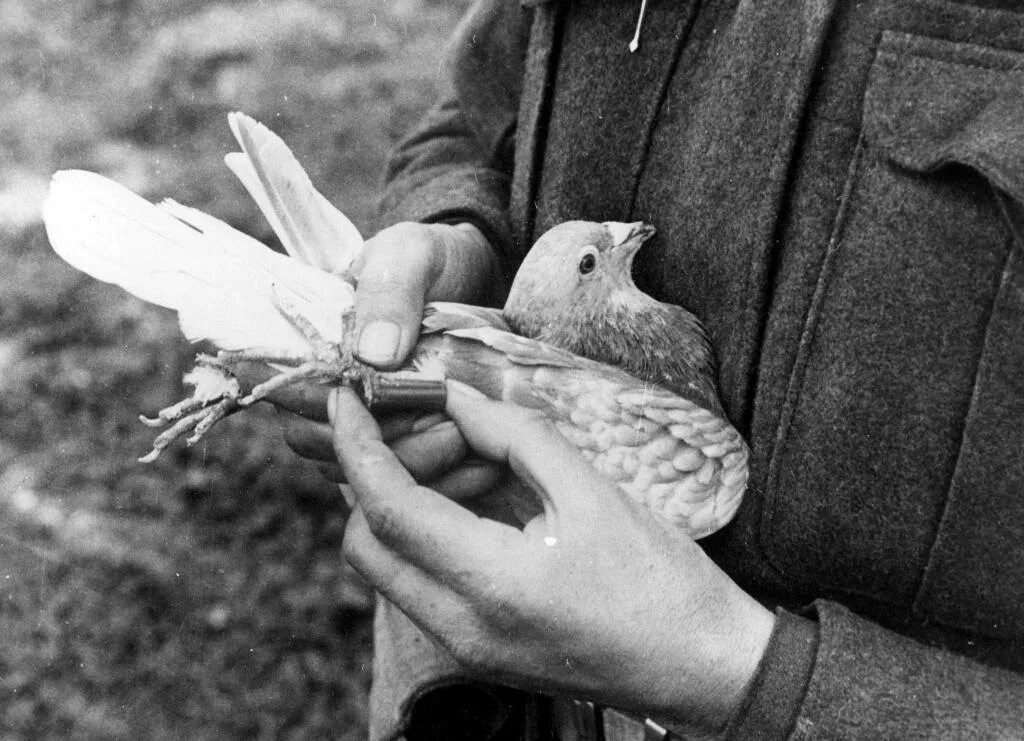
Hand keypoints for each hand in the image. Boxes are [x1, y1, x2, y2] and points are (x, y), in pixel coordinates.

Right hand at [242, 221, 503, 497]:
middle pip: (330, 451)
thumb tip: (373, 355)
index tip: (391, 405)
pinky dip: (441, 481)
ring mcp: (367, 426)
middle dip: (388, 447)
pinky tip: (479, 467)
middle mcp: (331, 396)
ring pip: (368, 478)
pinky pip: (407, 484)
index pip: (294, 403)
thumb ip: (390, 294)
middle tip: (449, 428)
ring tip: (469, 443)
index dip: (332, 416)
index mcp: (315, 351)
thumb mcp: (410, 256)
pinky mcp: (405, 445)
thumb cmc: (430, 258)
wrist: (475, 272)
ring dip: (418, 469)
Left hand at [331, 382, 775, 734]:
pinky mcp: (478, 651)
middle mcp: (460, 628)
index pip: (387, 508)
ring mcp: (465, 647)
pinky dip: (431, 535)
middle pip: (367, 543)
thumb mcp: (591, 490)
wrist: (702, 668)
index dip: (356, 446)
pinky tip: (482, 499)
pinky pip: (422, 585)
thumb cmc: (661, 581)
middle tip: (436, 432)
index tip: (346, 400)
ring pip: (389, 566)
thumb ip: (513, 436)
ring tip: (477, 462)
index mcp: (490, 583)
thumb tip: (456, 398)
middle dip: (380, 476)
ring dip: (410, 504)